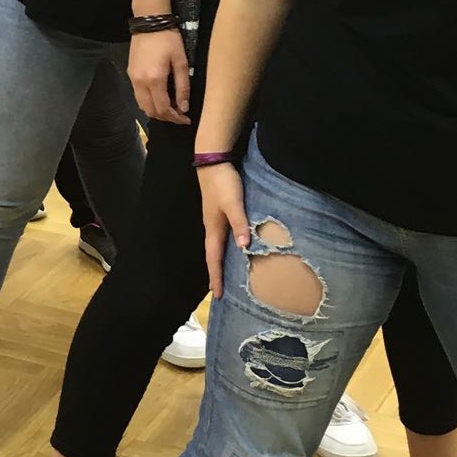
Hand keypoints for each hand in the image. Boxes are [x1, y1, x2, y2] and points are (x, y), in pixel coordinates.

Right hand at [130, 25, 190, 123]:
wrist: (149, 23)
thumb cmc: (169, 40)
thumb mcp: (181, 61)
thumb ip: (183, 87)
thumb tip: (183, 108)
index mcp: (154, 79)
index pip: (163, 109)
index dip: (175, 118)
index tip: (186, 119)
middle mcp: (140, 82)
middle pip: (151, 111)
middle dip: (166, 117)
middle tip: (179, 114)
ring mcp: (132, 79)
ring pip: (142, 106)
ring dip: (156, 111)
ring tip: (170, 107)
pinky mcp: (130, 74)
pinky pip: (138, 96)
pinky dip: (149, 102)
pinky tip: (160, 96)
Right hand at [199, 162, 248, 300]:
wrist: (213, 161)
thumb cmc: (223, 183)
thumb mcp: (233, 203)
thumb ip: (239, 223)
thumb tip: (244, 247)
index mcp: (213, 229)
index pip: (213, 259)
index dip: (216, 277)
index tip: (217, 295)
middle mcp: (212, 227)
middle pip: (213, 256)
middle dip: (216, 273)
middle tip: (219, 291)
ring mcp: (215, 220)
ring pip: (217, 247)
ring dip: (220, 262)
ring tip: (225, 274)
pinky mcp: (219, 212)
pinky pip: (222, 238)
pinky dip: (226, 248)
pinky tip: (234, 248)